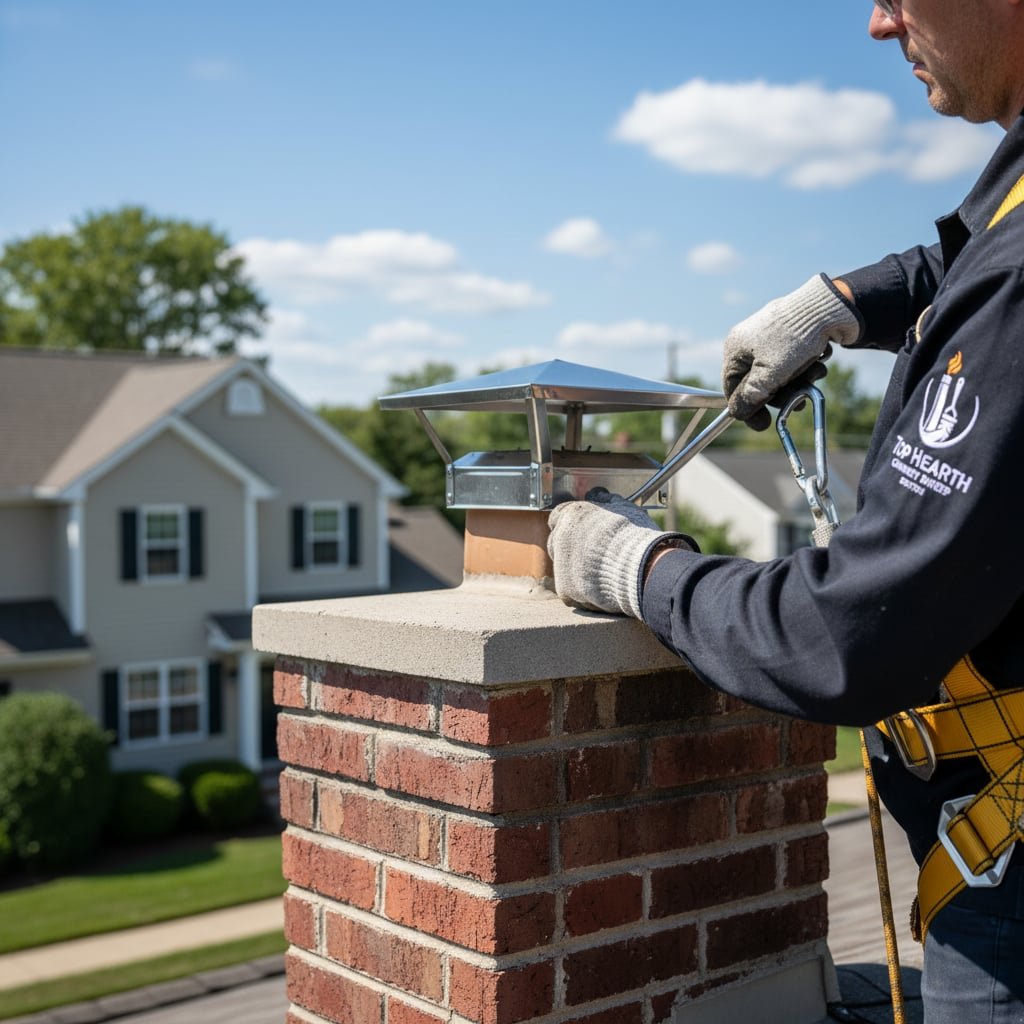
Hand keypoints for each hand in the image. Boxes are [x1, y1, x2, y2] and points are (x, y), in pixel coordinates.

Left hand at [546, 491, 690, 617]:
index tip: (582, 531)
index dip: (572, 524)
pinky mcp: (566, 589)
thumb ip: (606, 499)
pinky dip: (582, 591)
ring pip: (563, 567)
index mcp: (570, 515)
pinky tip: (600, 587)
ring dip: (577, 569)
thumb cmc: (634, 535)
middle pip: (556, 542)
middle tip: (592, 553)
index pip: (558, 516)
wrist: (640, 567)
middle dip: (570, 547)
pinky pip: (570, 590)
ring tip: (602, 572)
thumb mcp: (623, 508)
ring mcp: (561, 564)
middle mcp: (559, 538)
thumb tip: (599, 493)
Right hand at [722, 274, 860, 429]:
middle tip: (797, 401)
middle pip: (759, 383)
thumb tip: (738, 413)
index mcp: (736, 348)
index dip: (747, 408)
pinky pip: (793, 363)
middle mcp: (750, 342)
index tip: (764, 424)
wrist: (830, 307)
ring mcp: (771, 339)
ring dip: (798, 382)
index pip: (732, 387)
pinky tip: (818, 362)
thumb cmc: (793, 338)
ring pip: (779, 375)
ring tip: (814, 376)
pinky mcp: (791, 338)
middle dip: (781, 394)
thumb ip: (751, 396)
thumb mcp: (769, 374)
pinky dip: (805, 368)